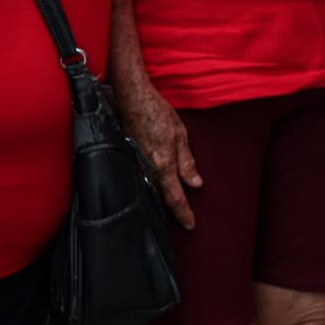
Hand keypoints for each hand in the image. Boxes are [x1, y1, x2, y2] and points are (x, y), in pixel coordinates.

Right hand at [122, 69, 199, 231]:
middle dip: (171, 211)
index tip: (190, 225)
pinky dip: (148, 188)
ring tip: (169, 211)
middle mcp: (148, 169)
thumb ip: (187, 162)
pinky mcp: (128, 160)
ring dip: (159, 201)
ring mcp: (135, 165)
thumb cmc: (157, 112)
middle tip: (183, 221)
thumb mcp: (180, 135)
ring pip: (149, 190)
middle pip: (160, 198)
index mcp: (164, 164)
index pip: (175, 197)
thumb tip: (195, 184)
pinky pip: (140, 180)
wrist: (132, 99)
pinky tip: (152, 190)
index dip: (183, 213)